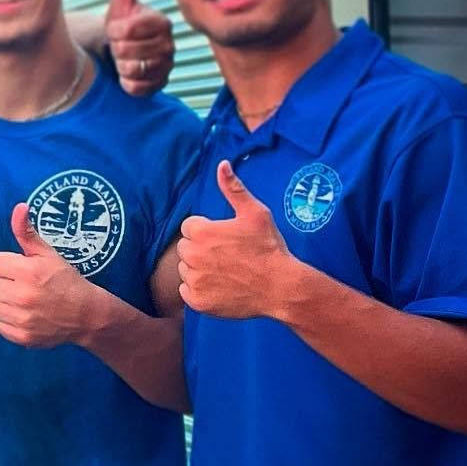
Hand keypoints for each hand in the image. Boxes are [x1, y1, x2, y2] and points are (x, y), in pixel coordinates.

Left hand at [0, 203, 98, 347]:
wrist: (87, 315)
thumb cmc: (66, 280)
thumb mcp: (48, 253)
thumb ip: (27, 232)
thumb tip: (18, 207)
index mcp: (27, 271)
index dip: (9, 265)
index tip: (23, 269)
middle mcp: (22, 296)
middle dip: (6, 283)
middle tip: (25, 286)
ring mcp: (21, 319)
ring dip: (6, 302)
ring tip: (26, 301)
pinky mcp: (22, 337)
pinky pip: (0, 325)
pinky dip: (9, 322)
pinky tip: (26, 316)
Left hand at [105, 0, 172, 95]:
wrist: (125, 51)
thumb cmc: (124, 24)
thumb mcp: (122, 1)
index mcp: (161, 22)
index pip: (132, 28)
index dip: (116, 30)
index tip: (115, 28)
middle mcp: (169, 43)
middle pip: (128, 50)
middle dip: (116, 48)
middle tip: (118, 45)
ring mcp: (166, 65)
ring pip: (133, 69)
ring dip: (120, 65)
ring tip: (123, 58)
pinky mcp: (160, 84)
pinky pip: (137, 87)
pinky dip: (126, 82)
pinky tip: (127, 73)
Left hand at [178, 161, 298, 319]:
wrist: (280, 287)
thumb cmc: (268, 247)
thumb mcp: (255, 213)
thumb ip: (234, 189)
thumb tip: (221, 164)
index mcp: (200, 232)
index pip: (189, 227)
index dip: (208, 231)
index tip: (226, 239)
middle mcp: (191, 255)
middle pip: (186, 248)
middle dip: (201, 249)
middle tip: (228, 255)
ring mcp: (193, 280)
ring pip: (186, 269)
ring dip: (200, 269)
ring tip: (227, 271)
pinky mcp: (196, 300)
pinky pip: (187, 291)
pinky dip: (200, 289)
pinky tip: (221, 286)